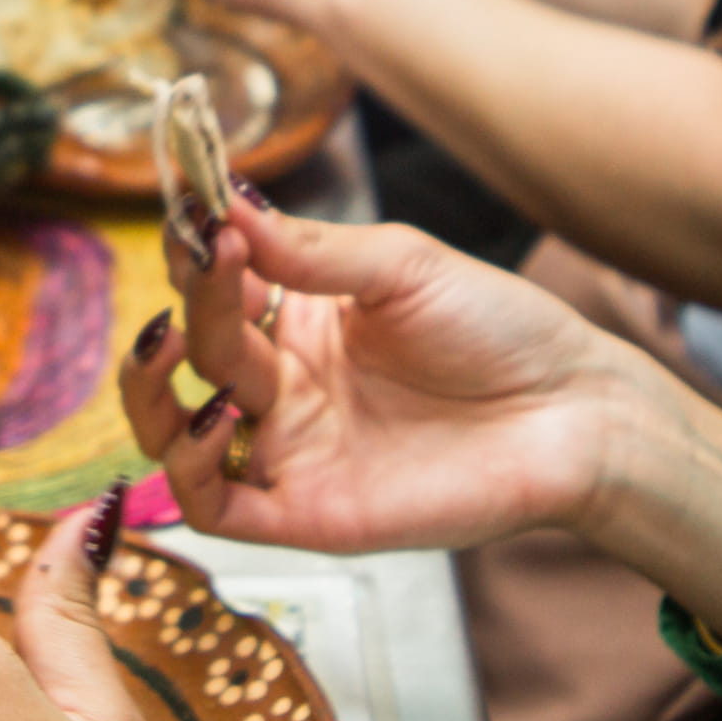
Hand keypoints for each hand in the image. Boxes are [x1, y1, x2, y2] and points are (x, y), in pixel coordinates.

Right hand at [121, 199, 664, 557]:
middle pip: (196, 346)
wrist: (573, 414)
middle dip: (193, 299)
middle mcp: (288, 383)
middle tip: (212, 257)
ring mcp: (292, 448)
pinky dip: (190, 465)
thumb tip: (227, 207)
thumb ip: (311, 248)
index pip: (216, 283)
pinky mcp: (305, 513)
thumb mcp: (404, 266)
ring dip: (148, 389)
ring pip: (173, 431)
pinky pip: (214, 505)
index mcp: (305, 317)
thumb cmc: (502, 330)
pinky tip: (216, 416)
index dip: (196, 250)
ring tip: (172, 342)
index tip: (199, 212)